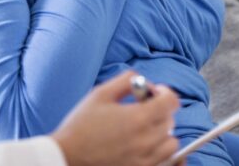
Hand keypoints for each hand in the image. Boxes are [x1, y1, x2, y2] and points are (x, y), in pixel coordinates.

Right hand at [51, 70, 180, 165]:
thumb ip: (126, 80)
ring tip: (145, 129)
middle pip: (171, 120)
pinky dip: (158, 150)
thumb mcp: (100, 93)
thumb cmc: (81, 125)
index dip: (165, 92)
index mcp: (137, 117)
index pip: (171, 102)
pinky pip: (163, 160)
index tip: (154, 92)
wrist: (67, 156)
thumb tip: (144, 83)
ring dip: (163, 132)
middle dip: (160, 110)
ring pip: (171, 143)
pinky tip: (142, 144)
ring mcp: (144, 159)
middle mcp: (146, 140)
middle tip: (143, 108)